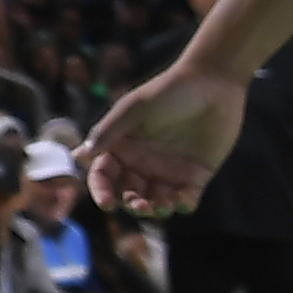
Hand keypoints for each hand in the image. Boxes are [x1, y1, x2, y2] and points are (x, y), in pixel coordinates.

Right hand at [85, 62, 244, 215]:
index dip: (101, 190)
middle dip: (131, 204)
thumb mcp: (134, 108)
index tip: (107, 203)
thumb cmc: (168, 90)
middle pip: (128, 194)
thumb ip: (108, 132)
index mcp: (122, 146)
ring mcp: (169, 171)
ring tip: (163, 205)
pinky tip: (183, 200)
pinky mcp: (196, 176)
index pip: (104, 174)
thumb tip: (79, 156)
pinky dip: (183, 206)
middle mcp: (142, 162)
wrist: (213, 83)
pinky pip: (186, 200)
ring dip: (156, 210)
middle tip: (140, 205)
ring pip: (156, 202)